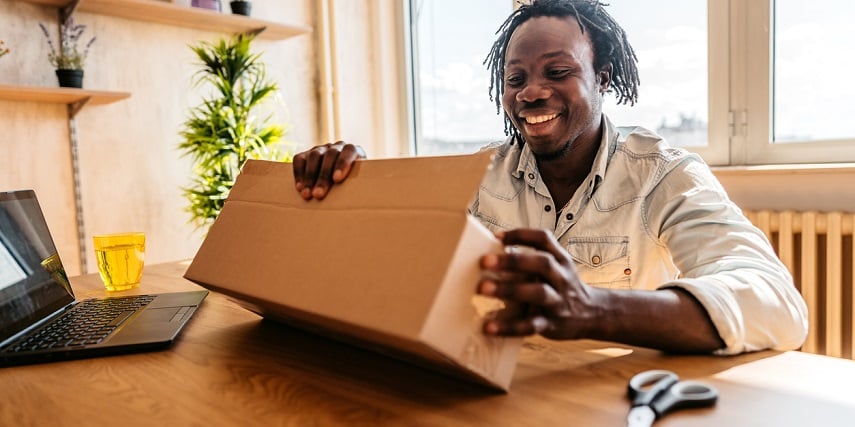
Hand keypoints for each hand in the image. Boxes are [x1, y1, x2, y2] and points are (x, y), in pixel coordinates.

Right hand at [292, 141, 365, 199]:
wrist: (343, 182)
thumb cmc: (354, 186)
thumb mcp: (360, 184)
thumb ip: (360, 186)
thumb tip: (357, 201)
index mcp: (354, 151)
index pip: (349, 151)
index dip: (343, 164)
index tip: (337, 179)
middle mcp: (337, 147)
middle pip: (330, 156)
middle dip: (323, 176)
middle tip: (318, 194)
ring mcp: (321, 149)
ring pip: (314, 157)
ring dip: (310, 177)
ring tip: (307, 195)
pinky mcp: (306, 154)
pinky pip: (300, 160)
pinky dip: (299, 174)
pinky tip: (300, 188)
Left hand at [477, 228, 601, 339]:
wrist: (591, 314)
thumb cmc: (561, 286)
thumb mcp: (555, 267)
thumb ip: (530, 259)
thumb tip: (492, 252)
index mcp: (560, 259)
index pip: (544, 239)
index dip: (521, 235)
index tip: (496, 237)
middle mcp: (561, 277)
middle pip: (541, 263)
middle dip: (513, 261)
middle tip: (484, 261)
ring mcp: (558, 301)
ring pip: (538, 293)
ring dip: (509, 289)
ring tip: (483, 288)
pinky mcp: (551, 324)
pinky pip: (530, 325)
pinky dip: (508, 326)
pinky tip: (489, 327)